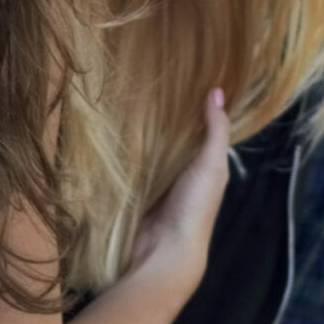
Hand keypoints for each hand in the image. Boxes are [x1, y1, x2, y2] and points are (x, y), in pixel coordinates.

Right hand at [122, 88, 230, 292]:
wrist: (164, 251)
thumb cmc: (195, 207)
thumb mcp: (212, 166)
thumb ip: (215, 131)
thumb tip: (217, 89)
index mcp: (202, 165)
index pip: (196, 128)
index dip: (189, 105)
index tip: (176, 72)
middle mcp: (179, 171)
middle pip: (169, 136)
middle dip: (158, 113)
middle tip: (141, 77)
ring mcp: (154, 181)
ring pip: (146, 148)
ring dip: (136, 129)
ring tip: (120, 92)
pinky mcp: (130, 188)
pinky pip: (126, 162)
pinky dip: (119, 148)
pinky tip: (106, 124)